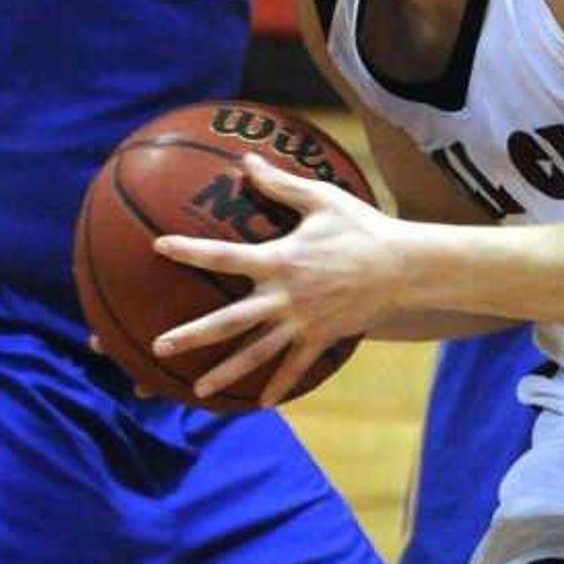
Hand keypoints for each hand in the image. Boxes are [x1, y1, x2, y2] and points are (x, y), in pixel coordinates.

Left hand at [151, 150, 413, 404]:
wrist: (404, 267)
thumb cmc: (362, 227)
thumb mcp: (321, 198)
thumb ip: (280, 183)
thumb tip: (245, 159)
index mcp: (279, 260)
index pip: (224, 256)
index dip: (190, 251)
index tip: (159, 247)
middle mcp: (284, 296)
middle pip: (229, 322)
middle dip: (192, 335)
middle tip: (159, 346)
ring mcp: (302, 322)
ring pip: (256, 353)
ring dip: (226, 373)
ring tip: (198, 391)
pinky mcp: (322, 337)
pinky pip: (296, 366)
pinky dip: (279, 385)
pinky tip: (261, 404)